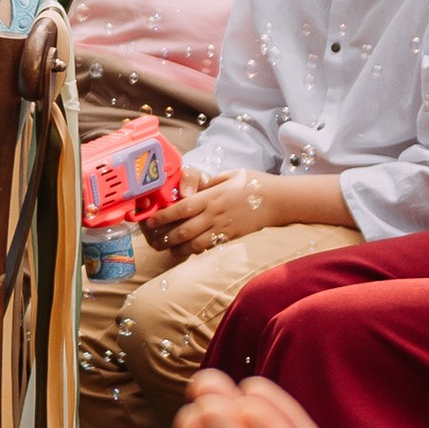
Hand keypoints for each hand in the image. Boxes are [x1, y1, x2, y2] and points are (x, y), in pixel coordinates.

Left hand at [147, 167, 281, 253]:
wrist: (278, 200)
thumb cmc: (252, 183)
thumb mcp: (228, 175)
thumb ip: (208, 183)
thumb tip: (190, 190)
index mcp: (212, 197)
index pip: (182, 208)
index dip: (163, 216)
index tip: (149, 221)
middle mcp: (215, 214)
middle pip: (184, 230)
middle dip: (164, 237)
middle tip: (152, 240)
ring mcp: (224, 228)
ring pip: (194, 244)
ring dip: (177, 249)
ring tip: (165, 249)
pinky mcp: (231, 239)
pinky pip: (209, 249)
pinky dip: (195, 252)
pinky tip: (185, 253)